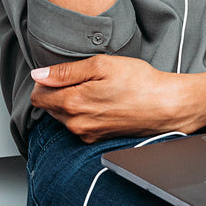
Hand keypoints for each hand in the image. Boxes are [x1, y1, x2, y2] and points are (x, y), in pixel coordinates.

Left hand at [29, 55, 188, 141]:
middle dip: (58, 92)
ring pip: (63, 116)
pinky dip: (83, 113)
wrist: (166, 106)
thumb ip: (66, 71)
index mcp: (74, 103)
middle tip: (84, 79)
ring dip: (71, 103)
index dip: (46, 81)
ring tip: (95, 90)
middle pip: (49, 107)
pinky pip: (77, 125)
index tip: (62, 73)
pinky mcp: (96, 139)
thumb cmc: (139, 82)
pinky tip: (102, 102)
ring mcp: (86, 134)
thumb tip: (39, 75)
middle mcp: (76, 124)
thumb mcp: (102, 65)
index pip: (38, 96)